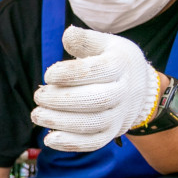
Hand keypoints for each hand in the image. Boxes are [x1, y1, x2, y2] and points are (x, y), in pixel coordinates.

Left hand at [31, 26, 160, 152]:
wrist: (140, 89)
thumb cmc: (114, 62)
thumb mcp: (105, 44)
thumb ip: (85, 41)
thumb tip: (68, 34)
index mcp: (121, 65)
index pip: (94, 71)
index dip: (67, 74)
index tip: (49, 74)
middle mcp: (124, 92)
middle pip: (94, 100)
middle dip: (61, 100)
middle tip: (39, 96)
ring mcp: (119, 116)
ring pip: (91, 124)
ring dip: (60, 122)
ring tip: (37, 114)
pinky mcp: (112, 133)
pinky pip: (92, 143)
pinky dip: (70, 143)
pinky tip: (49, 139)